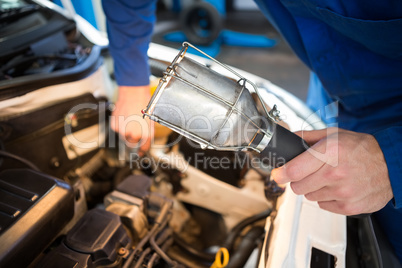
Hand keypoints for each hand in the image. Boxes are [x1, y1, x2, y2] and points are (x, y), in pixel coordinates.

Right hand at [110, 86, 153, 152]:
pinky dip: (120, 126)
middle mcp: (134, 134)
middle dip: (134, 139)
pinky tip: (124, 117)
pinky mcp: (115, 126)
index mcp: (145, 134)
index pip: (143, 147)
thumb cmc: (144, 104)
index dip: (142, 150)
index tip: (140, 152)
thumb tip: (144, 139)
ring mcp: (123, 131)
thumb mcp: (150, 120)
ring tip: (130, 120)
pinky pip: (118, 130)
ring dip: (126, 132)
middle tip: (135, 129)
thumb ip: (147, 132)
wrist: (133, 93)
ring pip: (124, 136)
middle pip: (132, 143)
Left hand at [271, 127, 392, 214]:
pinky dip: (326, 198)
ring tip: (329, 178)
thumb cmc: (363, 148)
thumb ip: (308, 136)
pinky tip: (337, 187)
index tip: (277, 175)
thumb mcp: (334, 134)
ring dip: (314, 188)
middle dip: (299, 180)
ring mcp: (343, 192)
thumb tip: (288, 138)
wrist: (392, 165)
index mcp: (330, 152)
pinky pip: (323, 205)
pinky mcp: (349, 207)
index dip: (281, 174)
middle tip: (309, 173)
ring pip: (309, 196)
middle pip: (297, 186)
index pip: (293, 171)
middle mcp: (336, 173)